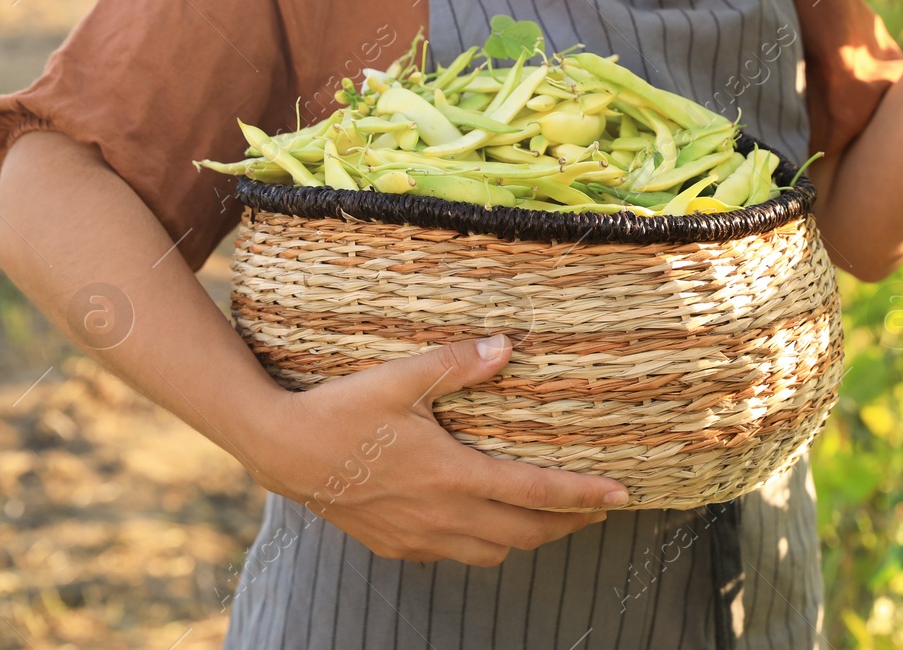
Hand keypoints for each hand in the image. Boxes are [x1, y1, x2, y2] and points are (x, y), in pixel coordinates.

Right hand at [244, 334, 626, 565]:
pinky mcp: (396, 546)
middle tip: (599, 508)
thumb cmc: (342, 409)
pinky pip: (455, 556)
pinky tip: (483, 522)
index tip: (621, 495)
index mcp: (453, 475)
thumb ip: (459, 363)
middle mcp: (443, 516)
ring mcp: (418, 538)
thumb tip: (508, 346)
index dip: (583, 496)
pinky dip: (483, 544)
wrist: (281, 450)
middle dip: (569, 524)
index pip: (536, 492)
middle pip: (526, 533)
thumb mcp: (402, 377)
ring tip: (549, 516)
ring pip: (493, 553)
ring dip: (528, 538)